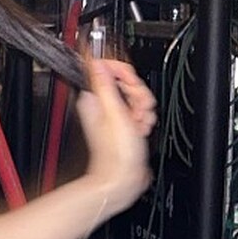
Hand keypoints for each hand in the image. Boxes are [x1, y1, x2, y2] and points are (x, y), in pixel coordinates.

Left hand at [76, 58, 156, 215]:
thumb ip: (106, 84)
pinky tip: (141, 129)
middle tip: (137, 109)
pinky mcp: (124, 123)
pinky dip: (143, 118)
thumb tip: (97, 60)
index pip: (107, 67)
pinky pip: (138, 110)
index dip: (124, 72)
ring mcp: (113, 113)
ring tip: (139, 123)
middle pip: (126, 82)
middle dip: (138, 94)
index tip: (131, 83)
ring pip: (135, 96)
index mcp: (93, 97)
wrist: (122, 178)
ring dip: (143, 108)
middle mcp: (101, 103)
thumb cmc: (116, 152)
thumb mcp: (115, 112)